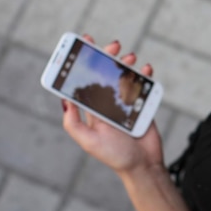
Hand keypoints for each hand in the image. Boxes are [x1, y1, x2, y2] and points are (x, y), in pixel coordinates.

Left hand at [62, 36, 163, 173]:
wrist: (144, 164)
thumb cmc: (115, 156)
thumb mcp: (89, 142)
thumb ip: (74, 124)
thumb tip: (64, 100)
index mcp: (93, 109)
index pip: (85, 81)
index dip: (83, 64)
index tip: (83, 46)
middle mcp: (108, 102)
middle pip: (105, 72)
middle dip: (107, 56)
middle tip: (113, 46)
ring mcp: (126, 101)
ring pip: (124, 74)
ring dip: (126, 62)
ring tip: (130, 58)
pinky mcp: (142, 102)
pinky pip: (143, 83)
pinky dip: (145, 73)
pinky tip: (145, 69)